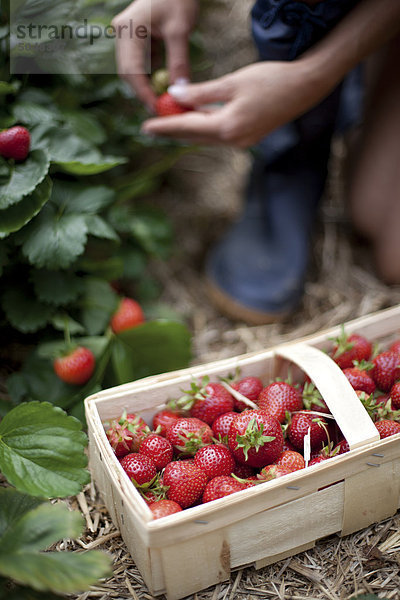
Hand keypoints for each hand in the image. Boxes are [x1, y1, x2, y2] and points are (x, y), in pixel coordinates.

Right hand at [112, 0, 198, 111]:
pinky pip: (142, 65)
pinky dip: (152, 77)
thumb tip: (179, 90)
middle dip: (144, 93)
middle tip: (161, 109)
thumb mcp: (180, 30)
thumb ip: (178, 61)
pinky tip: (165, 87)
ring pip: (134, 71)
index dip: (143, 93)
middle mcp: (122, 34)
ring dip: (148, 87)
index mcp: (127, 30)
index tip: (157, 108)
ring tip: (165, 101)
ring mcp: (128, 37)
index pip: (131, 70)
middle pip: (128, 73)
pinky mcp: (137, 41)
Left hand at [141, 60, 332, 146]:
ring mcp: (242, 142)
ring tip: (167, 124)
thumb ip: (201, 92)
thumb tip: (175, 95)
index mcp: (227, 127)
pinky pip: (218, 135)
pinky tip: (195, 121)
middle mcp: (233, 140)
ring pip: (206, 137)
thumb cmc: (270, 80)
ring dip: (187, 131)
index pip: (187, 128)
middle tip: (151, 127)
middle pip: (194, 137)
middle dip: (172, 131)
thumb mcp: (232, 82)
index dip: (164, 127)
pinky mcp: (248, 137)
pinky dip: (204, 128)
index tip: (145, 127)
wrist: (305, 88)